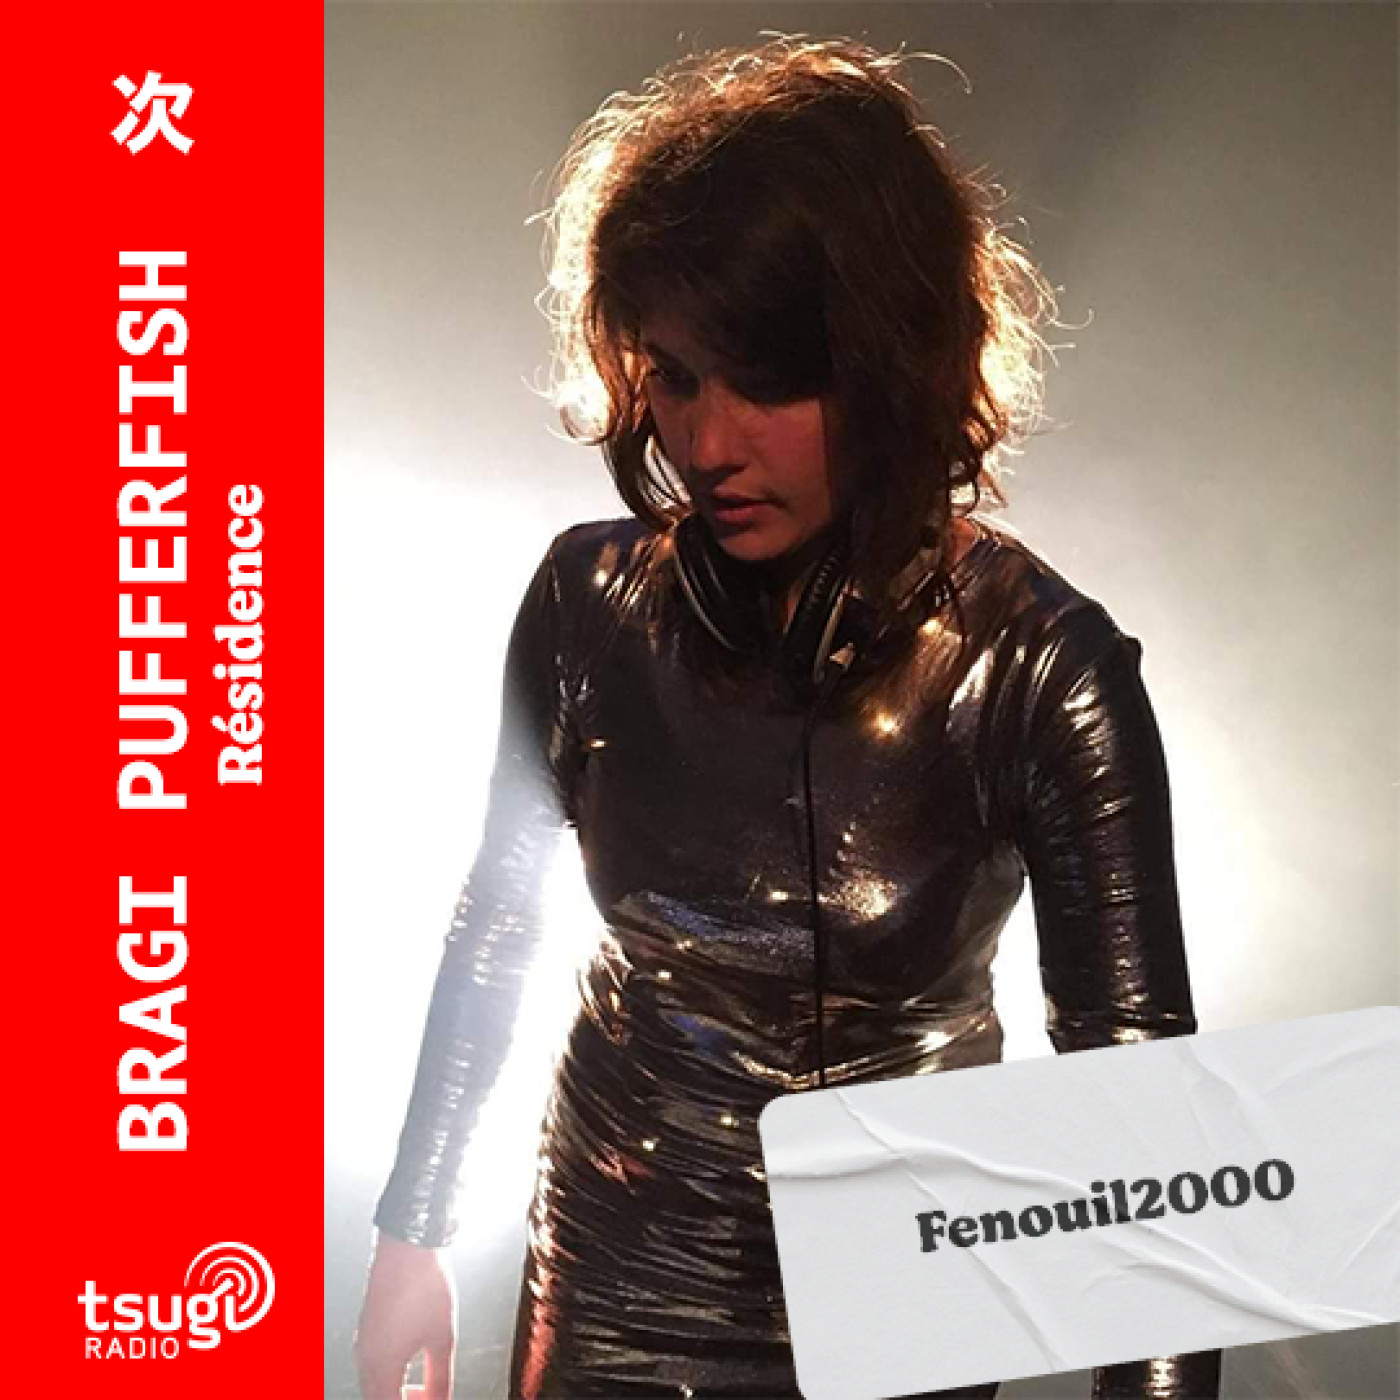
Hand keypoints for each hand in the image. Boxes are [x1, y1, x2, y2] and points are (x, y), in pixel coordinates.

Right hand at [354, 1230, 456, 1398]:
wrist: (407, 1244)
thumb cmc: (424, 1286)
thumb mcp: (442, 1338)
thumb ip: (441, 1379)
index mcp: (381, 1366)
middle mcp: (365, 1358)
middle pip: (379, 1399)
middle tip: (430, 1399)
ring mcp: (363, 1342)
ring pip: (374, 1385)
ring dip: (396, 1392)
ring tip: (424, 1388)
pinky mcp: (367, 1329)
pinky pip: (373, 1366)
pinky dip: (390, 1376)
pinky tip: (412, 1366)